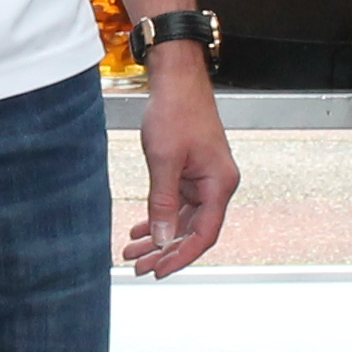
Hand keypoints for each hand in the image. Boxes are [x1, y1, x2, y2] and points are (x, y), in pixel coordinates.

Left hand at [126, 51, 236, 276]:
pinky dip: (160, 218)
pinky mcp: (192, 173)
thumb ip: (164, 203)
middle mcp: (216, 185)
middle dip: (164, 251)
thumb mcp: (165, 160)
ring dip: (159, 237)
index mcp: (219, 184)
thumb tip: (163, 239)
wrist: (177, 79)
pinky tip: (140, 231)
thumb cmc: (176, 111)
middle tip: (138, 267)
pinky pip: (177, 205)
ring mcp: (204, 180)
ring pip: (183, 220)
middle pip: (192, 231)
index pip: (203, 235)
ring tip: (133, 253)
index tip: (159, 271)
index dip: (181, 257)